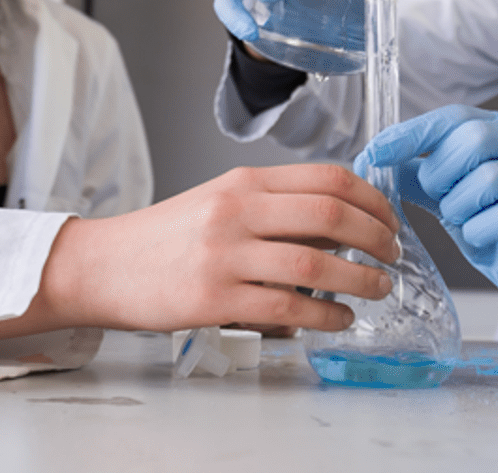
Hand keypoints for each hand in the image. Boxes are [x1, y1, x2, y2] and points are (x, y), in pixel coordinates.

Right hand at [38, 165, 400, 332]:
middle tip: (393, 254)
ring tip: (377, 288)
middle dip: (376, 236)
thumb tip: (344, 223)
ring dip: (360, 279)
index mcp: (243, 183)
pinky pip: (287, 308)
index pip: (327, 178)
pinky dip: (326, 316)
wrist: (103, 265)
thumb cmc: (166, 237)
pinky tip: (339, 319)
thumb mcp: (222, 204)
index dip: (372, 199)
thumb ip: (276, 208)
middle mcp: (236, 212)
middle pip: (330, 213)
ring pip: (315, 263)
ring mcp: (224, 256)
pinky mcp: (214, 299)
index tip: (391, 219)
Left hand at [357, 105, 497, 314]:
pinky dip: (480, 231)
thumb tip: (371, 161)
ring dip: (460, 207)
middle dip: (441, 175)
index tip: (374, 152)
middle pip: (472, 140)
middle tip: (440, 199)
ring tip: (466, 220)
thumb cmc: (496, 224)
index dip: (411, 134)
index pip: (452, 117)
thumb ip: (417, 175)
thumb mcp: (450, 194)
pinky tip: (485, 236)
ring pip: (486, 179)